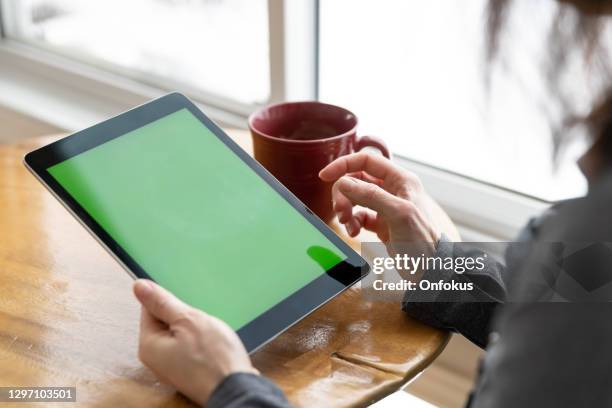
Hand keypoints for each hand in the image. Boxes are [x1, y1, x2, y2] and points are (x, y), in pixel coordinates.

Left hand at [133, 279, 257, 405]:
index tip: (184, 300)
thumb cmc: (214, 360)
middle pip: (166, 322)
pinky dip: (202, 340)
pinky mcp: (190, 370)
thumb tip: (139, 287)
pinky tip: (214, 343)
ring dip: (196, 327)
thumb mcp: (188, 320)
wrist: (237, 388)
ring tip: (209, 333)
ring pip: (182, 333)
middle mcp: (157, 358)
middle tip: (200, 319)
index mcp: (149, 345)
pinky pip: (191, 346)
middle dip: (185, 315)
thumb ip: (163, 303)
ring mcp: (174, 366)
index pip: (149, 308)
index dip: (169, 300)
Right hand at [319, 152, 459, 253]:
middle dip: (344, 194)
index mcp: (401, 179)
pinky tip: (355, 232)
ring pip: (355, 198)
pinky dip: (352, 223)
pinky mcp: (381, 223)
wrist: (429, 270)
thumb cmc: (422, 241)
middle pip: (356, 180)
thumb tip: (344, 182)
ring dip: (346, 209)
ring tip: (348, 224)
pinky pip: (358, 215)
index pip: (366, 161)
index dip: (344, 165)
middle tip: (340, 211)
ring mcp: (386, 206)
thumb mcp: (398, 214)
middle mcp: (393, 189)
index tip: (325, 176)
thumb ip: (371, 196)